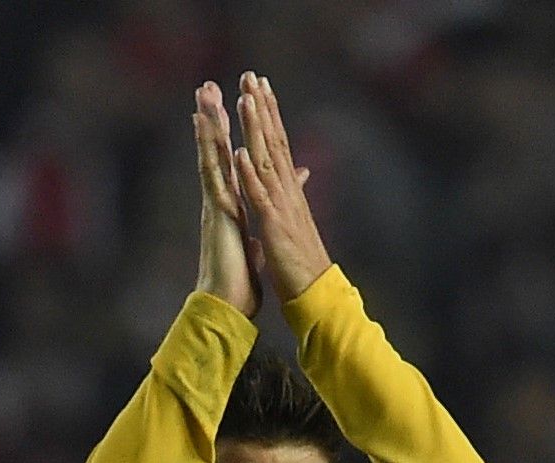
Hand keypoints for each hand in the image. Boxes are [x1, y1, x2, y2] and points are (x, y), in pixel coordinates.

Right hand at [190, 83, 252, 315]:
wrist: (226, 305)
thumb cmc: (239, 279)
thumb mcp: (258, 241)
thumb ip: (262, 219)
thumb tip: (271, 212)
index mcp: (230, 206)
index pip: (230, 164)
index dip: (228, 136)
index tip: (227, 109)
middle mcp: (219, 199)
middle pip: (216, 152)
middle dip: (213, 119)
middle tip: (208, 86)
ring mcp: (215, 203)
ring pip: (210, 154)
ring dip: (207, 123)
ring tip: (203, 93)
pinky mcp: (216, 210)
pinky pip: (211, 172)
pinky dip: (209, 147)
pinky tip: (206, 125)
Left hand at [228, 72, 331, 303]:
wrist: (314, 293)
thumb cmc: (302, 260)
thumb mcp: (297, 221)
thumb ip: (294, 194)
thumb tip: (299, 173)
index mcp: (289, 191)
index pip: (278, 144)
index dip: (268, 114)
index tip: (259, 87)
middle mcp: (287, 191)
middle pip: (273, 142)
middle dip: (262, 108)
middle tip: (251, 76)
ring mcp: (280, 206)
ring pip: (266, 160)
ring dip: (256, 129)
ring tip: (245, 100)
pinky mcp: (272, 226)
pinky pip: (259, 197)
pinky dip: (250, 175)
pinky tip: (240, 153)